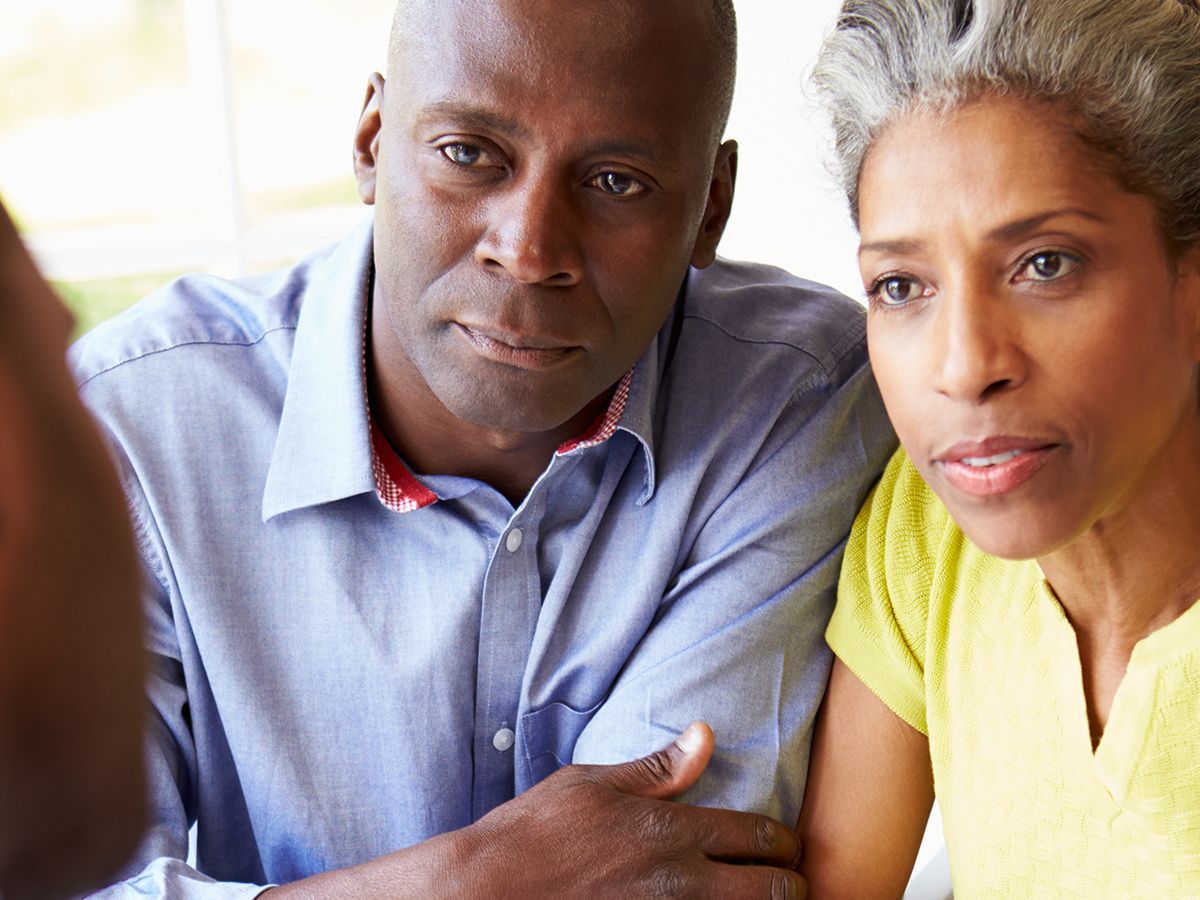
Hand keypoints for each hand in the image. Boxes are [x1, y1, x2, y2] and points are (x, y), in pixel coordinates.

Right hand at [269, 722, 805, 898]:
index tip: (788, 846)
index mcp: (672, 831)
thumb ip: (658, 768)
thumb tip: (706, 734)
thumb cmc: (534, 832)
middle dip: (791, 885)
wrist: (487, 891)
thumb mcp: (591, 784)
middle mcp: (682, 882)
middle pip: (775, 890)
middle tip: (788, 883)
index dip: (787, 842)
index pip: (763, 836)